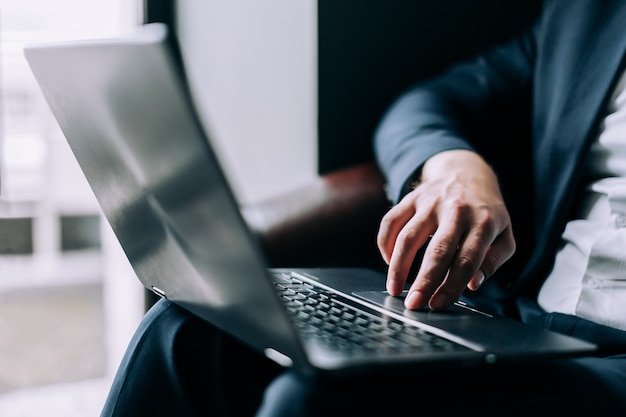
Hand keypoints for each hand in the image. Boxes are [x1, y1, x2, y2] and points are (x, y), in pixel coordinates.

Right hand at [377, 150, 515, 309]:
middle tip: (413, 304)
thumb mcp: (504, 236)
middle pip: (437, 251)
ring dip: (398, 266)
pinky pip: (391, 222)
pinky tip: (388, 262)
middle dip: (424, 281)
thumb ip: (492, 262)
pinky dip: (385, 244)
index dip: (452, 286)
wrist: (467, 172)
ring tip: (394, 289)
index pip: (467, 260)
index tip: (439, 305)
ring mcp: (431, 202)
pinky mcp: (411, 198)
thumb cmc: (485, 212)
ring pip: (408, 236)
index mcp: (483, 222)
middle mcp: (456, 210)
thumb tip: (473, 283)